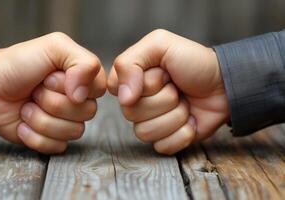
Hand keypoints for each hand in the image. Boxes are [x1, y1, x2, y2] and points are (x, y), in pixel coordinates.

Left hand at [0, 32, 105, 153]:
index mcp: (82, 78)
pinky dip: (34, 136)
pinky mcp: (50, 139)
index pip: (98, 90)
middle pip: (86, 113)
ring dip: (41, 119)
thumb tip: (83, 96)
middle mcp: (78, 101)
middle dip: (53, 102)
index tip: (50, 77)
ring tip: (27, 106)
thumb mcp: (54, 47)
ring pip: (72, 132)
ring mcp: (64, 122)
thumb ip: (83, 62)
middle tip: (35, 91)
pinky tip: (22, 123)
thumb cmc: (19, 64)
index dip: (73, 86)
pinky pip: (56, 147)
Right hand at [107, 29, 228, 154]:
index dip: (145, 84)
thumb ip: (130, 63)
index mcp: (131, 80)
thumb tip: (123, 98)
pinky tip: (191, 120)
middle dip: (165, 99)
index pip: (117, 91)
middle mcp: (136, 102)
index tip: (163, 73)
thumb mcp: (160, 45)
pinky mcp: (165, 140)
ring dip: (175, 116)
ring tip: (186, 103)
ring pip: (145, 132)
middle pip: (132, 113)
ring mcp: (150, 122)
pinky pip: (162, 146)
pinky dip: (182, 133)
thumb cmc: (194, 62)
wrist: (226, 84)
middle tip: (178, 88)